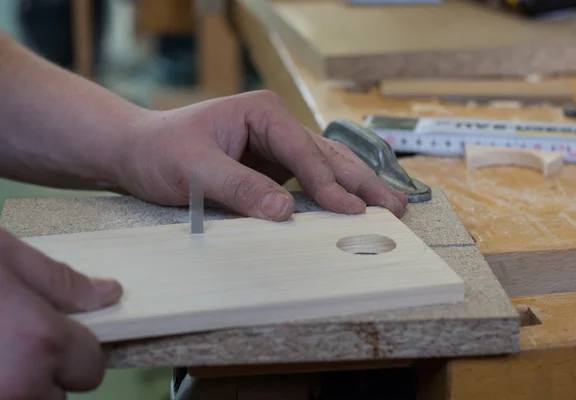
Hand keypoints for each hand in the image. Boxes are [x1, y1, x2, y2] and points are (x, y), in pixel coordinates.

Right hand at [0, 227, 122, 398]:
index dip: (80, 349)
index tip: (61, 332)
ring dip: (22, 382)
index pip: (92, 368)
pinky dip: (1, 383)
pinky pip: (3, 397)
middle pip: (58, 395)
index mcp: (40, 342)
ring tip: (3, 347)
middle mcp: (16, 386)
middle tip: (22, 340)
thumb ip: (62, 282)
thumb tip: (110, 293)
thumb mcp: (6, 256)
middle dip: (47, 372)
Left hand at [119, 90, 407, 220]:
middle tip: (395, 207)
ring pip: (327, 166)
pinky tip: (355, 207)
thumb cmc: (161, 151)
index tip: (351, 210)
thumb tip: (285, 210)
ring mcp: (277, 146)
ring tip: (391, 206)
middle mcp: (276, 125)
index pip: (304, 151)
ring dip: (357, 188)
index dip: (329, 183)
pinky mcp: (273, 166)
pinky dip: (333, 195)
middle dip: (361, 182)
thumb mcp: (193, 169)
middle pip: (328, 156)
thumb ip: (238, 187)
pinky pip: (309, 181)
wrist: (138, 151)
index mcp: (262, 113)